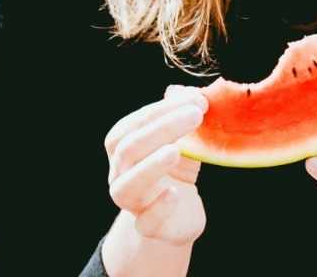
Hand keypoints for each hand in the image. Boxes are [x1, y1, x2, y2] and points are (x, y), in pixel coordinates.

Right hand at [103, 85, 208, 245]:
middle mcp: (121, 174)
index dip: (161, 110)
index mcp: (124, 148)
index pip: (131, 125)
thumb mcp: (184, 138)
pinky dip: (159, 207)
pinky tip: (174, 194)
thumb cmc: (178, 167)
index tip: (195, 99)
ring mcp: (132, 203)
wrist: (179, 213)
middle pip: (128, 149)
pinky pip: (145, 222)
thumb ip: (182, 113)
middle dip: (162, 128)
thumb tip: (179, 89)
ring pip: (127, 186)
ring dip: (150, 166)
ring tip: (175, 151)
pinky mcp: (149, 228)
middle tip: (195, 115)